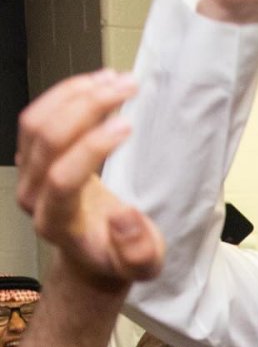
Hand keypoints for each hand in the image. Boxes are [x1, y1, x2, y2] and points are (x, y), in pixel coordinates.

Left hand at [15, 71, 163, 288]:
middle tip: (128, 88)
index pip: (63, 178)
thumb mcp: (141, 267)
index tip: (128, 126)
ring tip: (116, 79)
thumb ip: (136, 251)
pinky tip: (98, 82)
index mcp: (57, 223)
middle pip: (46, 140)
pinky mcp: (32, 155)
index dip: (92, 147)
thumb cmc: (117, 258)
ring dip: (76, 93)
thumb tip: (124, 217)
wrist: (93, 253)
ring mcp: (27, 173)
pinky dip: (68, 93)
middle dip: (87, 107)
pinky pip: (38, 115)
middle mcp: (33, 196)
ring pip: (37, 121)